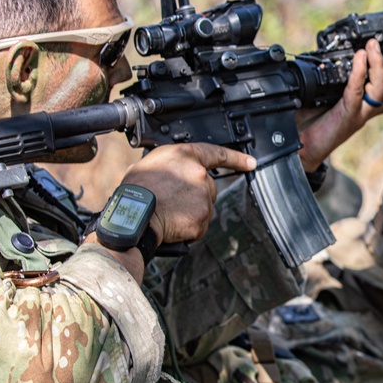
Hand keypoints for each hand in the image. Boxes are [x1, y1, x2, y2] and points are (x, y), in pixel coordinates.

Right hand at [120, 143, 256, 244]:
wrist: (133, 216)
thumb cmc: (135, 191)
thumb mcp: (150, 164)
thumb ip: (171, 165)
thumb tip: (172, 172)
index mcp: (186, 156)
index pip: (217, 154)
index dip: (236, 158)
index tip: (250, 163)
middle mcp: (199, 175)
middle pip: (208, 187)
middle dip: (194, 195)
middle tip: (171, 201)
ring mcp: (203, 198)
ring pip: (204, 207)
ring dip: (191, 212)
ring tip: (168, 212)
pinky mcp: (202, 219)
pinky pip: (199, 225)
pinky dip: (188, 228)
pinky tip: (173, 224)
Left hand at [296, 38, 382, 171]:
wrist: (301, 147)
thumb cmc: (310, 122)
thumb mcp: (325, 94)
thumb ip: (332, 77)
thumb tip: (329, 54)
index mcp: (366, 104)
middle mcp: (367, 109)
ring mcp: (359, 113)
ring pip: (381, 91)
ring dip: (379, 66)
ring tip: (374, 46)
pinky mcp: (346, 116)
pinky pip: (356, 92)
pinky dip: (359, 73)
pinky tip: (359, 58)